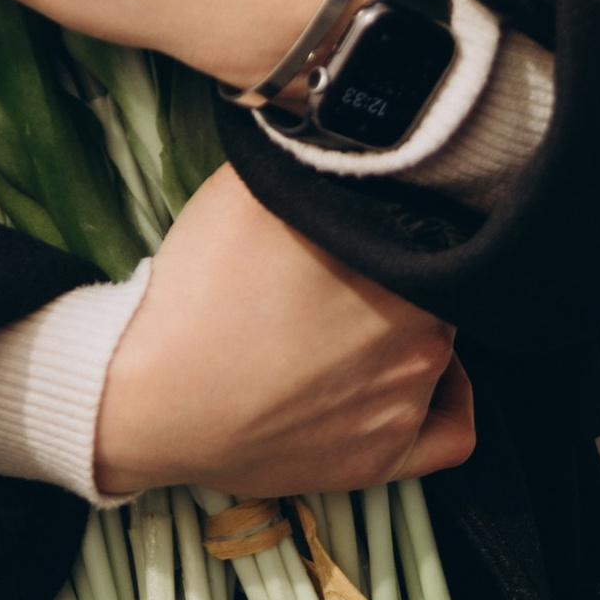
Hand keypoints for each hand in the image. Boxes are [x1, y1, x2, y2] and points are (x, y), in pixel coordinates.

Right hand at [90, 161, 476, 497]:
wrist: (147, 397)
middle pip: (433, 286)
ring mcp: (406, 402)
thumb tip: (349, 141)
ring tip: (349, 322)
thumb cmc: (197, 295)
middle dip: (396, 274)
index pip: (436, 228)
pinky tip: (424, 382)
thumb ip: (318, 162)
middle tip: (343, 270)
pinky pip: (452, 433)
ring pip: (440, 347)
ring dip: (405, 329)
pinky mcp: (383, 458)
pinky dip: (448, 402)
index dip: (402, 221)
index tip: (368, 224)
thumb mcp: (252, 192)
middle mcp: (423, 335)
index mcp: (401, 266)